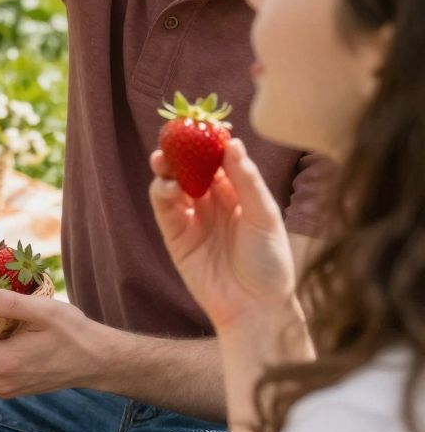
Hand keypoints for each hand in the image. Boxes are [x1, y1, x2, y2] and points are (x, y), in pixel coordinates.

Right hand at [149, 138, 298, 334]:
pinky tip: (167, 185)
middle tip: (173, 135)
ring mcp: (193, 219)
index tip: (201, 122)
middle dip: (179, 150)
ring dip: (165, 169)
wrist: (257, 308)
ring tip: (163, 159)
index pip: (218, 159)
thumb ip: (247, 180)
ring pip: (172, 184)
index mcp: (238, 193)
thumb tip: (232, 143)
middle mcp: (213, 202)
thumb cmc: (270, 262)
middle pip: (190, 168)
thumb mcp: (265, 215)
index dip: (208, 140)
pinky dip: (161, 193)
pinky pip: (164, 210)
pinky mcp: (176, 238)